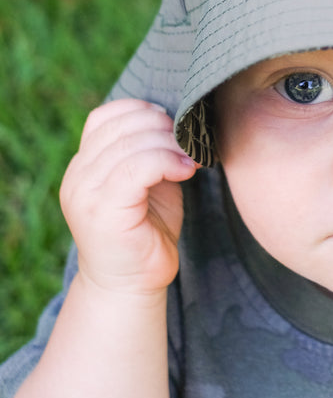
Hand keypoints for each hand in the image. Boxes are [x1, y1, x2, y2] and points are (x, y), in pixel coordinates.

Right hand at [59, 100, 197, 297]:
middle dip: (161, 126)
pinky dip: (167, 161)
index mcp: (82, 166)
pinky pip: (137, 168)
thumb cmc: (144, 232)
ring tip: (190, 158)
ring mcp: (86, 194)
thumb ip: (147, 150)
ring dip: (170, 144)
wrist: (130, 286)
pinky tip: (186, 170)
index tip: (171, 126)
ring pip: (131, 144)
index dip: (141, 112)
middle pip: (120, 125)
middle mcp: (77, 177)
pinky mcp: (104, 211)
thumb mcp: (145, 181)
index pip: (104, 117)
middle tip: (187, 142)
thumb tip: (177, 119)